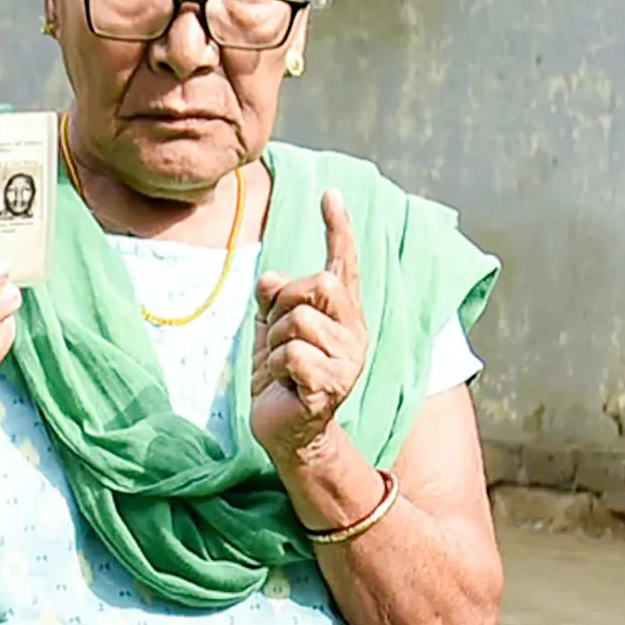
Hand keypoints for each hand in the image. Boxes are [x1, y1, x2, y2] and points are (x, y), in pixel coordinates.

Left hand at [250, 194, 369, 460]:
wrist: (286, 430)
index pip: (342, 264)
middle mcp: (354, 332)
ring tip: (281, 366)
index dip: (338, 228)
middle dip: (283, 305)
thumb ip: (275, 301)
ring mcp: (348, 359)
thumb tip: (270, 277)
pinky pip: (291, 354)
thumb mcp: (271, 332)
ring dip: (274, 343)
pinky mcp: (332, 385)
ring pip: (296, 322)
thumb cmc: (281, 379)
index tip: (330, 194)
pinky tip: (285, 385)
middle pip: (316, 284)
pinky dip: (275, 367)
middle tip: (278, 336)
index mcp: (342, 314)